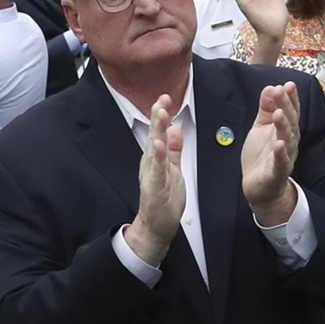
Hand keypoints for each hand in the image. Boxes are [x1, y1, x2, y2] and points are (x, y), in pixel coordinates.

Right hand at [123, 94, 187, 267]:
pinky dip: (157, 157)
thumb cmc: (165, 198)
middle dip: (158, 116)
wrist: (156, 226)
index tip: (165, 96)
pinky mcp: (155, 189)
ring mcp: (151, 176)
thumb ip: (173, 150)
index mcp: (155, 158)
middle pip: (154, 135)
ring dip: (157, 130)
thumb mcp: (172, 169)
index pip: (158, 132)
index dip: (161, 114)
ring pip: (154, 149)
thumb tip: (174, 128)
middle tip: (162, 97)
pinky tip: (158, 144)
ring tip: (160, 113)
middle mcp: (150, 164)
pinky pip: (156, 171)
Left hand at [239, 82, 301, 225]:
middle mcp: (288, 142)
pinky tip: (279, 144)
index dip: (290, 98)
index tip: (287, 84)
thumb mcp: (261, 128)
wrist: (259, 187)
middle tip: (281, 91)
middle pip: (289, 122)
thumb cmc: (262, 156)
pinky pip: (281, 163)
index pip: (290, 111)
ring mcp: (284, 158)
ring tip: (279, 113)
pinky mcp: (276, 173)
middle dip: (286, 106)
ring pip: (287, 140)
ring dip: (283, 126)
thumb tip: (270, 87)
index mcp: (285, 130)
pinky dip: (280, 154)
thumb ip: (266, 109)